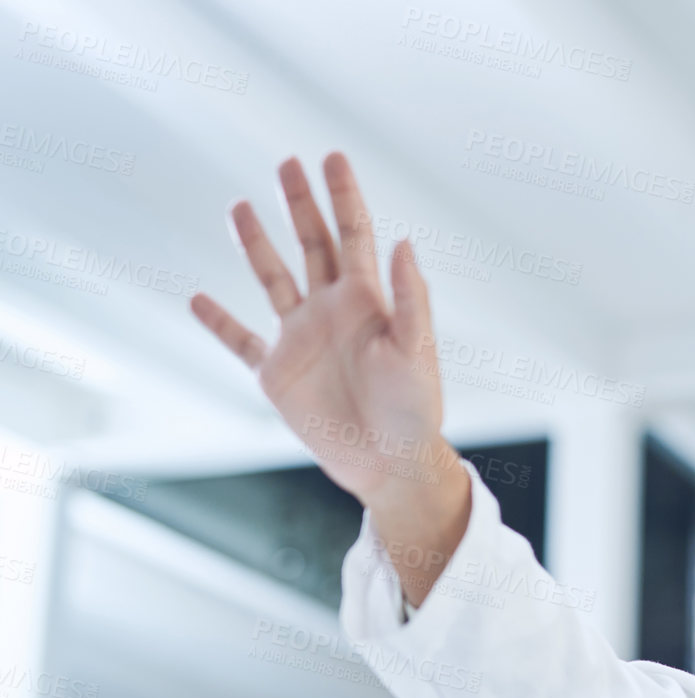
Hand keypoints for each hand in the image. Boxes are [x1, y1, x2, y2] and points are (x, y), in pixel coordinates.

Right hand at [190, 152, 468, 603]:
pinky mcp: (278, 374)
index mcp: (368, 302)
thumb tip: (404, 242)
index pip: (354, 235)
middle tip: (286, 162)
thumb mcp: (416, 352)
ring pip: (274, 280)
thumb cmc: (415, 411)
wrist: (391, 464)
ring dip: (256, 245)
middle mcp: (332, 312)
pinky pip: (241, 342)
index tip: (331, 156)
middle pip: (313, 245)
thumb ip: (410, 299)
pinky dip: (218, 323)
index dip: (343, 196)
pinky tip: (197, 299)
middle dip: (300, 204)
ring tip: (237, 205)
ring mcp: (302, 339)